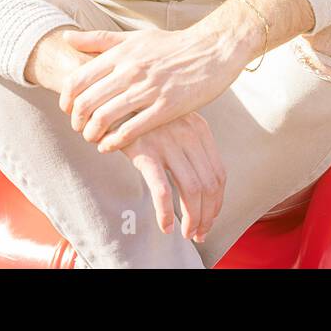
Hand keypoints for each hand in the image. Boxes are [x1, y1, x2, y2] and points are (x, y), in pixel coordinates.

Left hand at [59, 21, 253, 153]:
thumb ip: (99, 39)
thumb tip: (66, 37)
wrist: (213, 50)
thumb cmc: (172, 45)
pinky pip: (131, 130)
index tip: (68, 109)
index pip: (77, 79)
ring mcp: (148, 90)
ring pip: (105, 118)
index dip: (66, 100)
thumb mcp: (134, 37)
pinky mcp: (166, 107)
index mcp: (121, 54)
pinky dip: (114, 142)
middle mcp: (130, 71)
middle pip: (86, 102)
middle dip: (76, 121)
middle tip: (79, 128)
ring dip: (92, 134)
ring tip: (93, 138)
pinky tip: (110, 146)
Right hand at [120, 110, 225, 242]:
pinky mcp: (144, 152)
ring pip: (192, 190)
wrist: (112, 97)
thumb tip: (199, 186)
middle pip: (209, 185)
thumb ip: (188, 145)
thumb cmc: (142, 115)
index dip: (217, 202)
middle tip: (199, 232)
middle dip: (207, 215)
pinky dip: (166, 212)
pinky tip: (165, 226)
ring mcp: (167, 142)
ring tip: (186, 233)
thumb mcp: (174, 122)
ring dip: (192, 218)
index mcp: (199, 129)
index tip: (210, 218)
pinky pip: (162, 189)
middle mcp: (188, 135)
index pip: (219, 173)